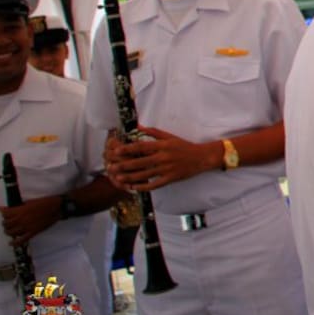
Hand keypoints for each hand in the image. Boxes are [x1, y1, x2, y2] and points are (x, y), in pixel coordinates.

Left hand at [0, 196, 61, 246]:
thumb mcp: (30, 202)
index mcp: (20, 210)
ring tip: (10, 229)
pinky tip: (11, 243)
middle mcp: (21, 219)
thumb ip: (19, 206)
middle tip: (8, 221)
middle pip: (6, 224)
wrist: (57, 208)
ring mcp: (27, 227)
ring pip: (11, 232)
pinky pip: (22, 240)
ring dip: (8, 231)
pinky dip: (15, 243)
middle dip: (5, 222)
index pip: (6, 213)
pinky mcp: (33, 232)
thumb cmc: (44, 202)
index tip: (3, 211)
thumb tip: (11, 208)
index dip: (3, 212)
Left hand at [105, 126, 220, 190]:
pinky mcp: (171, 179)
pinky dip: (144, 187)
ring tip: (118, 178)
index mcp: (162, 146)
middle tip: (111, 168)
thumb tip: (138, 127)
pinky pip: (155, 184)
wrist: (202, 157)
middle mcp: (164, 157)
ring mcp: (167, 169)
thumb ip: (153, 132)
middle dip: (124, 165)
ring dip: (130, 177)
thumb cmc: (184, 146)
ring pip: (145, 174)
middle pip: (140, 162)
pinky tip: (134, 187)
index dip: (128, 149)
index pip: (142, 147)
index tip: (116, 151)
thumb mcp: (169, 136)